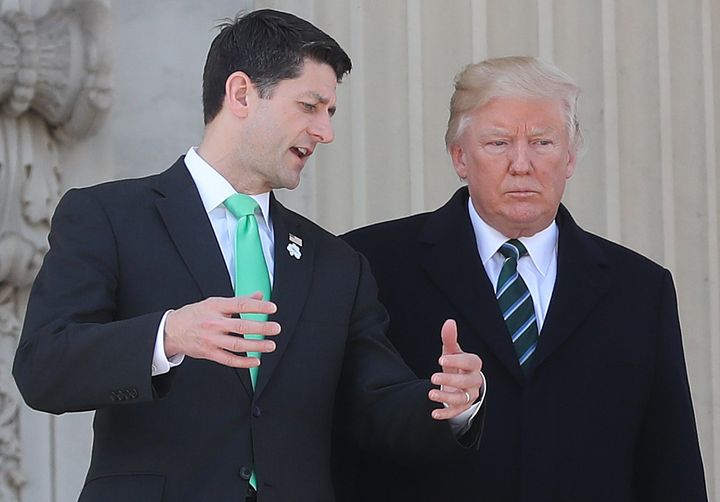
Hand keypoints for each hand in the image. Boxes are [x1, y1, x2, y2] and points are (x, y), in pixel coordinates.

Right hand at [164, 292, 280, 367]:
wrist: (172, 330)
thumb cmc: (195, 315)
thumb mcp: (214, 302)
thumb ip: (239, 300)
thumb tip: (259, 295)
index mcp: (215, 306)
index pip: (240, 304)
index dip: (258, 306)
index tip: (272, 308)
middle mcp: (213, 322)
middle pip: (241, 326)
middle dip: (261, 327)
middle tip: (275, 328)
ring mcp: (211, 339)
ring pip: (237, 344)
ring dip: (256, 346)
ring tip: (270, 345)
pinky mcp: (209, 353)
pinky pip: (229, 359)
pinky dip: (243, 362)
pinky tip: (255, 361)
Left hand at [428, 319, 483, 419]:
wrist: (462, 382)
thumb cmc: (457, 364)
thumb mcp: (452, 351)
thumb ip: (450, 338)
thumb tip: (449, 322)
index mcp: (474, 365)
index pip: (470, 362)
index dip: (457, 360)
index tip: (440, 359)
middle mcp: (475, 381)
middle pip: (466, 382)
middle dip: (450, 380)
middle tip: (432, 377)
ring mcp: (470, 395)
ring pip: (462, 398)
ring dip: (446, 398)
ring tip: (430, 394)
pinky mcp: (463, 406)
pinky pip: (456, 412)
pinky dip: (446, 414)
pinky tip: (433, 413)